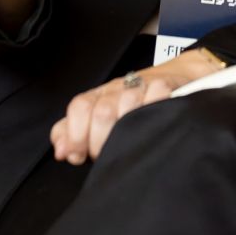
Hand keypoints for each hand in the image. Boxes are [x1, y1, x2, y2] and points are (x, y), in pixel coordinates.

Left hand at [49, 48, 223, 165]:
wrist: (175, 79)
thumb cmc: (134, 106)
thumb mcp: (100, 118)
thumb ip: (74, 133)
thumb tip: (60, 151)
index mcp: (99, 96)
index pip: (79, 107)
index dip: (76, 133)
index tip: (79, 155)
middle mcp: (118, 89)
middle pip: (102, 111)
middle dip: (101, 141)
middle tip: (109, 155)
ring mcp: (141, 85)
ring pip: (126, 103)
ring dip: (128, 128)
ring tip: (132, 143)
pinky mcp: (166, 84)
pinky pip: (157, 92)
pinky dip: (154, 105)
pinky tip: (154, 120)